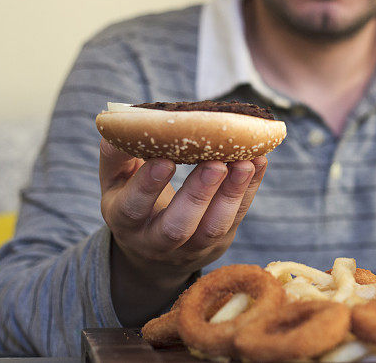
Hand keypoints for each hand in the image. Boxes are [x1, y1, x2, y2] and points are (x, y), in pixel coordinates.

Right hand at [99, 139, 265, 324]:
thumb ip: (116, 155)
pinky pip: (237, 217)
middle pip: (177, 226)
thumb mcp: (116, 182)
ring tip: (246, 162)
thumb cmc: (134, 201)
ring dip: (232, 194)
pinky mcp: (219, 242)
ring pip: (213, 227)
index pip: (133, 207)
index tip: (165, 160)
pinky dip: (250, 189)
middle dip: (198, 194)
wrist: (153, 253)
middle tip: (216, 164)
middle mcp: (156, 241)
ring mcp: (191, 247)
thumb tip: (120, 122)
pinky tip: (259, 161)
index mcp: (125, 221)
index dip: (148, 186)